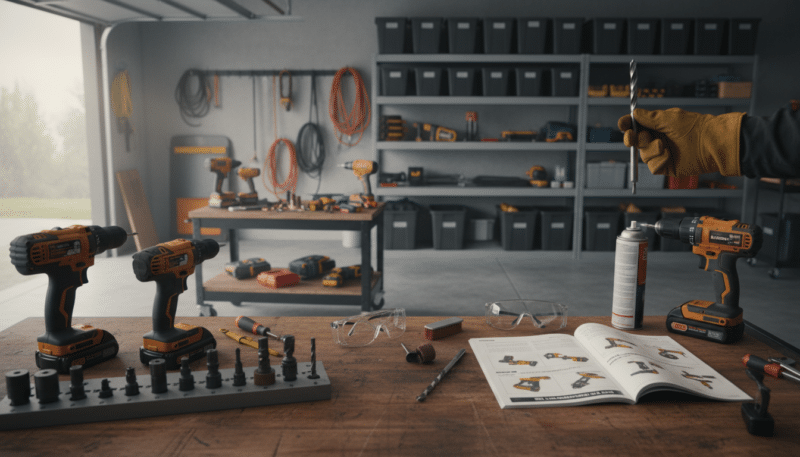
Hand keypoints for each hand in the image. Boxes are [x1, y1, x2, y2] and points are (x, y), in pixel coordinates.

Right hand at [617, 108, 744, 176]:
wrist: (710, 144)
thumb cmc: (693, 127)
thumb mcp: (669, 118)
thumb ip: (650, 118)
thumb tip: (635, 113)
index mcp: (658, 126)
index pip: (637, 125)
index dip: (628, 125)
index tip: (623, 124)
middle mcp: (658, 139)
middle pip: (636, 141)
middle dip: (632, 138)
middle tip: (632, 137)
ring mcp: (662, 153)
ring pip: (643, 155)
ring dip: (650, 150)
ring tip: (663, 146)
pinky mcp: (667, 167)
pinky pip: (653, 167)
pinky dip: (659, 161)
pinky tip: (668, 156)